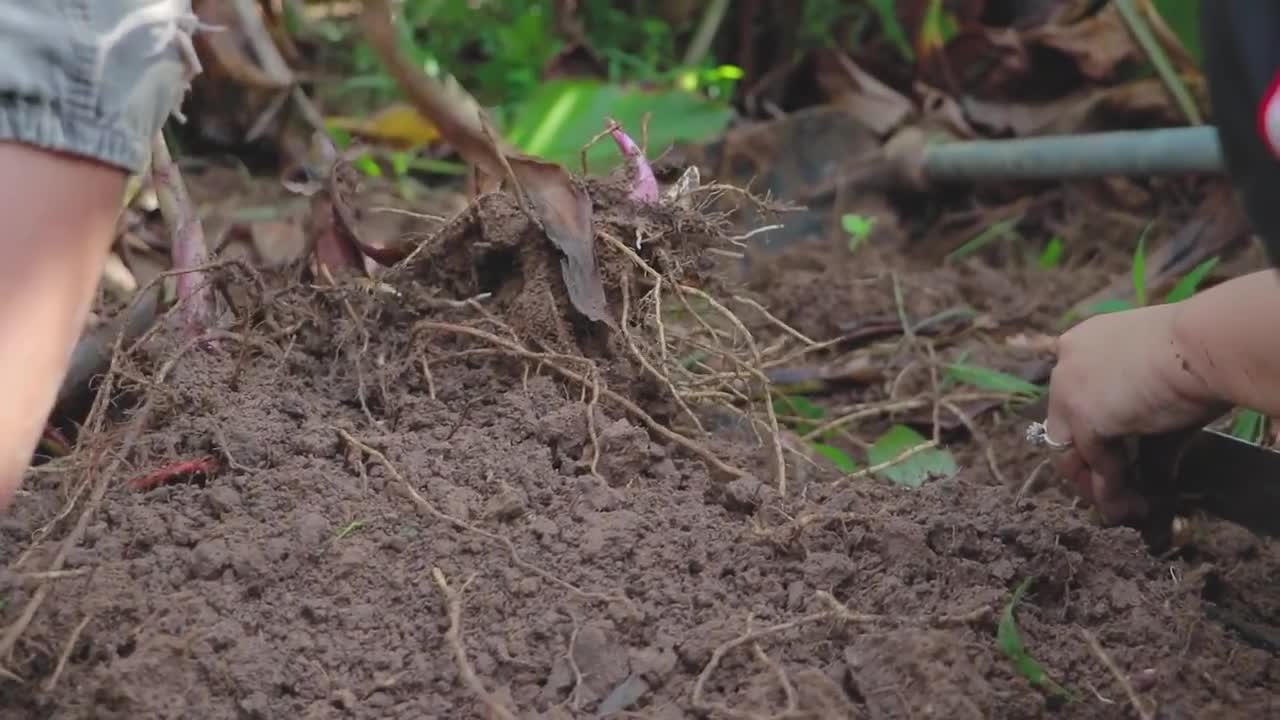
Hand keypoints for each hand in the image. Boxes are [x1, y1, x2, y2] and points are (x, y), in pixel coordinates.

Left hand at [1045, 302, 1229, 522]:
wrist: (1206, 343)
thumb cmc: (1198, 352)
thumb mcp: (1158, 380)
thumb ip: (1141, 420)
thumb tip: (1154, 469)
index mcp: (1083, 344)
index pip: (1072, 398)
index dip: (1086, 434)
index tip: (1107, 458)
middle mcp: (1066, 363)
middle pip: (1063, 427)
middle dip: (1085, 467)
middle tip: (1109, 494)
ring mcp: (1069, 389)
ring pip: (1073, 450)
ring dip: (1096, 486)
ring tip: (1123, 510)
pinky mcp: (1084, 417)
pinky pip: (1096, 461)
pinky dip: (1112, 486)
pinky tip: (1131, 503)